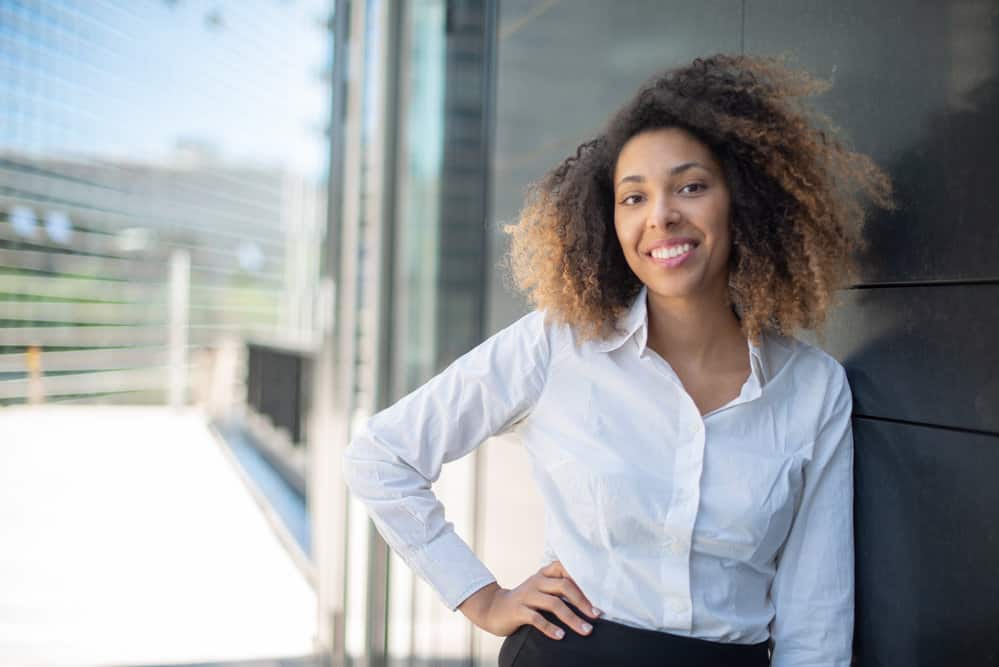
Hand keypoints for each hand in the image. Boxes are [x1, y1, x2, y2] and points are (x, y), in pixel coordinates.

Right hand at [457, 560, 601, 639]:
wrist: (493, 609)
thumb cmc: (526, 601)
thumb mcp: (541, 589)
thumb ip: (560, 590)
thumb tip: (590, 602)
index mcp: (544, 574)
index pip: (566, 568)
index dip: (583, 579)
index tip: (599, 594)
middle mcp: (536, 581)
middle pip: (564, 586)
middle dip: (583, 602)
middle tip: (596, 616)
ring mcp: (526, 595)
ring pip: (553, 603)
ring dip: (572, 618)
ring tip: (586, 631)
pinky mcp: (518, 610)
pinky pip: (536, 618)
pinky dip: (550, 628)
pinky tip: (561, 636)